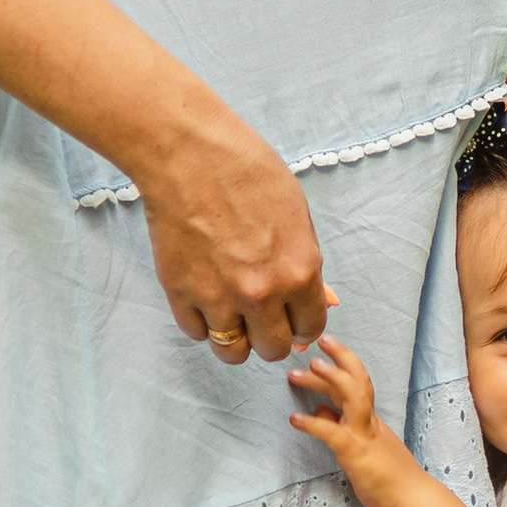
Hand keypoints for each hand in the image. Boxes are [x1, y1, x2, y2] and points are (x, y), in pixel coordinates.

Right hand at [139, 116, 331, 364]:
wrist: (189, 154)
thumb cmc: (247, 172)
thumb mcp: (296, 214)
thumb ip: (308, 265)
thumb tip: (325, 301)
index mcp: (299, 271)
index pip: (310, 327)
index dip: (302, 325)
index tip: (292, 318)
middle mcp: (262, 293)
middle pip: (273, 349)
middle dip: (271, 336)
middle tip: (262, 317)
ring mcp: (218, 297)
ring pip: (232, 352)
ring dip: (236, 338)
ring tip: (232, 317)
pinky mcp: (180, 292)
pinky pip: (196, 332)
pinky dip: (201, 322)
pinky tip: (205, 298)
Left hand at [288, 335, 416, 506]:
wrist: (412, 499)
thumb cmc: (390, 478)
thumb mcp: (365, 447)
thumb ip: (343, 427)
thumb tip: (321, 410)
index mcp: (371, 421)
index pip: (358, 384)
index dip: (343, 363)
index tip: (326, 348)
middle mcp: (369, 422)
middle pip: (358, 381)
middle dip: (340, 358)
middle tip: (319, 341)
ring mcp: (364, 436)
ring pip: (352, 398)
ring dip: (329, 380)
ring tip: (306, 369)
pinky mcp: (356, 454)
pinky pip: (332, 434)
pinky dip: (313, 424)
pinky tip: (295, 419)